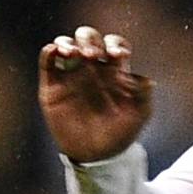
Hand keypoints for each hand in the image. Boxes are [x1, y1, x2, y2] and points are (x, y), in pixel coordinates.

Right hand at [37, 25, 153, 161]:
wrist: (96, 155)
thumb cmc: (120, 134)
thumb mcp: (139, 114)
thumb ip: (144, 95)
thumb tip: (145, 79)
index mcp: (113, 69)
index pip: (113, 43)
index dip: (115, 43)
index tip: (117, 56)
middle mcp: (91, 68)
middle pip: (88, 37)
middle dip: (91, 40)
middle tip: (93, 56)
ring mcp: (70, 76)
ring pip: (66, 44)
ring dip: (69, 43)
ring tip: (74, 54)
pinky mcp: (52, 87)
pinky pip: (47, 62)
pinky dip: (49, 51)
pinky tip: (55, 52)